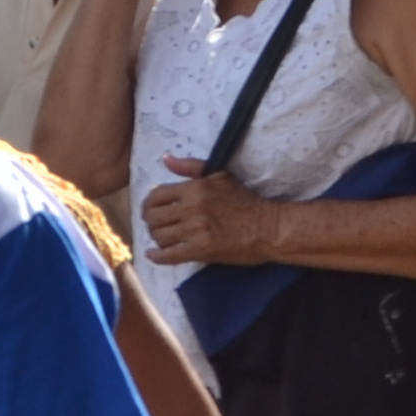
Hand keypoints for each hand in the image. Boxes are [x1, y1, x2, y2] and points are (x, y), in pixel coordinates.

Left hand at [138, 164, 281, 266]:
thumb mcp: (219, 176)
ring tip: (160, 238)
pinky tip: (152, 255)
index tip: (150, 209)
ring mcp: (196, 230)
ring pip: (160, 236)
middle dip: (149, 222)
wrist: (268, 228)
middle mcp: (192, 208)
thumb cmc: (245, 200)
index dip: (148, 204)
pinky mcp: (201, 250)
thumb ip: (190, 167)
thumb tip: (165, 159)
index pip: (157, 195)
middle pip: (154, 217)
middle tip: (154, 225)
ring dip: (156, 238)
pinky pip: (169, 255)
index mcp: (195, 188)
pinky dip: (157, 256)